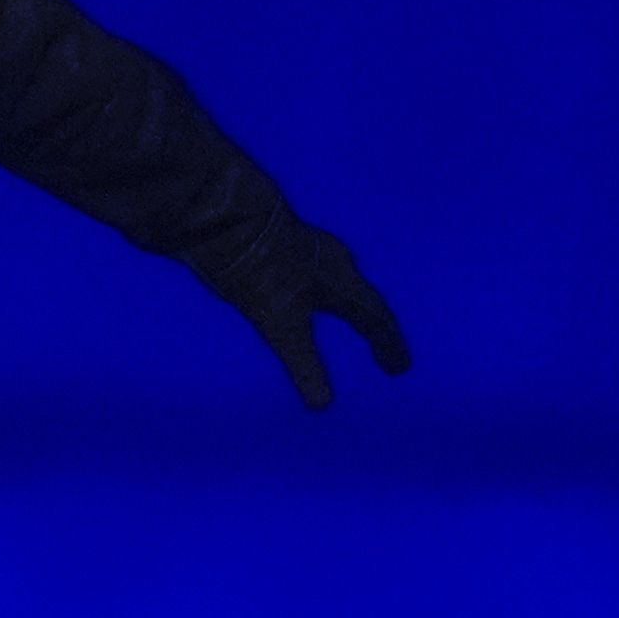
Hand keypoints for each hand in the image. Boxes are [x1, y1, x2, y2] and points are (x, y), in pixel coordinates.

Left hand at [223, 216, 410, 408]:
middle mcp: (329, 260)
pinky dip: (310, 292)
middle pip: (359, 296)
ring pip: (333, 280)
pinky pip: (304, 273)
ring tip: (343, 317)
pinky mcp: (272, 243)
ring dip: (341, 304)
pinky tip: (294, 293)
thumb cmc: (259, 268)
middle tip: (380, 346)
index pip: (375, 317)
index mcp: (342, 278)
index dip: (386, 344)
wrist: (219, 213)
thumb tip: (323, 404)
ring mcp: (301, 248)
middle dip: (369, 323)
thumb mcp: (280, 323)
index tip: (398, 368)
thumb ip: (303, 364)